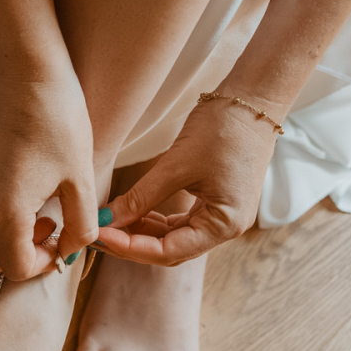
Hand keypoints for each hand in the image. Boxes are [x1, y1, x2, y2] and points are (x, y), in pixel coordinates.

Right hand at [0, 71, 98, 279]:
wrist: (26, 74)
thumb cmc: (57, 120)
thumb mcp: (81, 177)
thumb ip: (81, 223)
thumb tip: (74, 250)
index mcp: (6, 210)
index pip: (15, 267)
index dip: (43, 264)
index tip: (63, 242)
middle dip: (14, 261)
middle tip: (45, 235)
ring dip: (5, 240)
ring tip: (39, 212)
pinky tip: (28, 193)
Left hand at [95, 94, 281, 265]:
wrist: (254, 98)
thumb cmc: (223, 128)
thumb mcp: (175, 165)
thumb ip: (140, 198)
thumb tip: (105, 220)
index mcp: (224, 225)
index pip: (168, 252)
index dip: (129, 247)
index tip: (98, 234)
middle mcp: (226, 228)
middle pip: (170, 251)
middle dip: (131, 244)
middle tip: (95, 233)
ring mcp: (221, 217)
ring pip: (172, 238)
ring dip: (140, 233)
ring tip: (108, 222)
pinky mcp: (215, 203)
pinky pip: (179, 223)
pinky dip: (153, 220)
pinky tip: (130, 213)